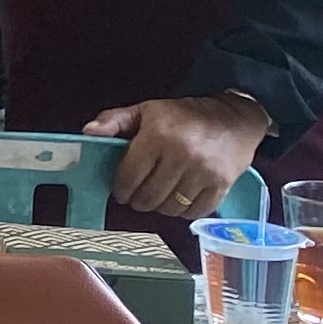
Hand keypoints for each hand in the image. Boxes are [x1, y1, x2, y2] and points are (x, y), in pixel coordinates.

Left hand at [78, 92, 269, 217]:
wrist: (234, 119)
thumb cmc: (185, 115)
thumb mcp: (146, 110)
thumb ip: (114, 120)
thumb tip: (88, 133)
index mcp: (158, 135)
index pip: (130, 175)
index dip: (120, 189)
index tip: (120, 191)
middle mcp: (181, 155)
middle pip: (149, 196)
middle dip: (138, 201)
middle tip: (137, 197)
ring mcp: (203, 172)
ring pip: (171, 207)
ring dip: (160, 207)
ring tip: (157, 198)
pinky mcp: (222, 185)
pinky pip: (195, 212)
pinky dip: (183, 212)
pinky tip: (178, 201)